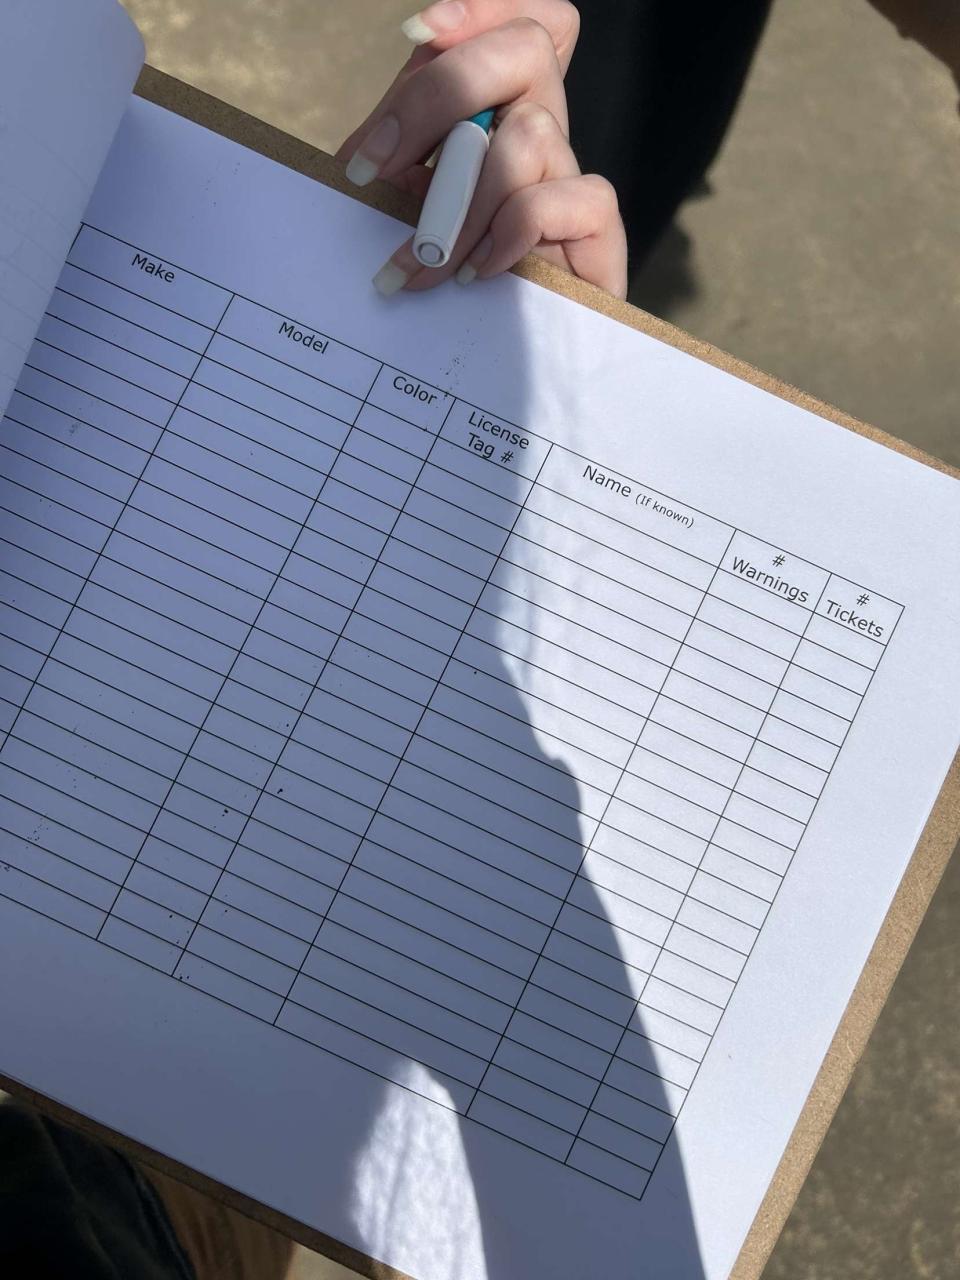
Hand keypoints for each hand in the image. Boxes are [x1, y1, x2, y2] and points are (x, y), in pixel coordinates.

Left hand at [337, 0, 627, 297]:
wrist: (510, 361)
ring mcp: (573, 179)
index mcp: (504, 111)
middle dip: (441, 92)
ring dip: (458, 200)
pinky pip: (565, 198)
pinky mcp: (598, 233)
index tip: (419, 33)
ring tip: (421, 261)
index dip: (482, 8)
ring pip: (529, 136)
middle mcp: (545, 130)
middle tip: (374, 165)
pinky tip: (476, 274)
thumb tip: (372, 131)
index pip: (523, 20)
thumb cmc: (452, 280)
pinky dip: (508, 234)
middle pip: (528, 47)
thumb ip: (401, 153)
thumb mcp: (409, 207)